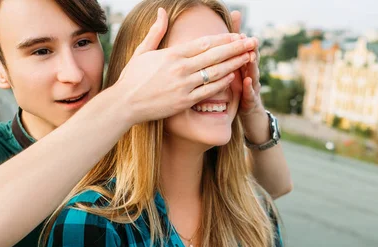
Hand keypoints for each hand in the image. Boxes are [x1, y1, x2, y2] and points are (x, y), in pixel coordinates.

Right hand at [114, 8, 256, 124]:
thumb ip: (156, 32)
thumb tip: (160, 11)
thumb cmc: (132, 78)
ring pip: (215, 73)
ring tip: (249, 57)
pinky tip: (233, 77)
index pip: (204, 43)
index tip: (237, 35)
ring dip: (234, 64)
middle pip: (215, 56)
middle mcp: (181, 69)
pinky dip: (222, 83)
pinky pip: (208, 91)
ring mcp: (184, 86)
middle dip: (236, 48)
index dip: (223, 39)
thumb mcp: (142, 51)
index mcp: (172, 54)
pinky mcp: (184, 101)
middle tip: (252, 43)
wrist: (125, 104)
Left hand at [231, 11, 263, 116]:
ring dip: (252, 65)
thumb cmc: (238, 88)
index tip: (238, 29)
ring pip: (253, 73)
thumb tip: (219, 40)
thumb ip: (227, 55)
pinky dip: (249, 87)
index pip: (242, 50)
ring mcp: (252, 86)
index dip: (241, 40)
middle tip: (249, 39)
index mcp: (242, 66)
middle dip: (250, 48)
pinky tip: (247, 81)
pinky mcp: (251, 100)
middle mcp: (249, 74)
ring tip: (250, 56)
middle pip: (250, 58)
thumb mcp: (232, 71)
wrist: (248, 112)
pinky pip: (250, 93)